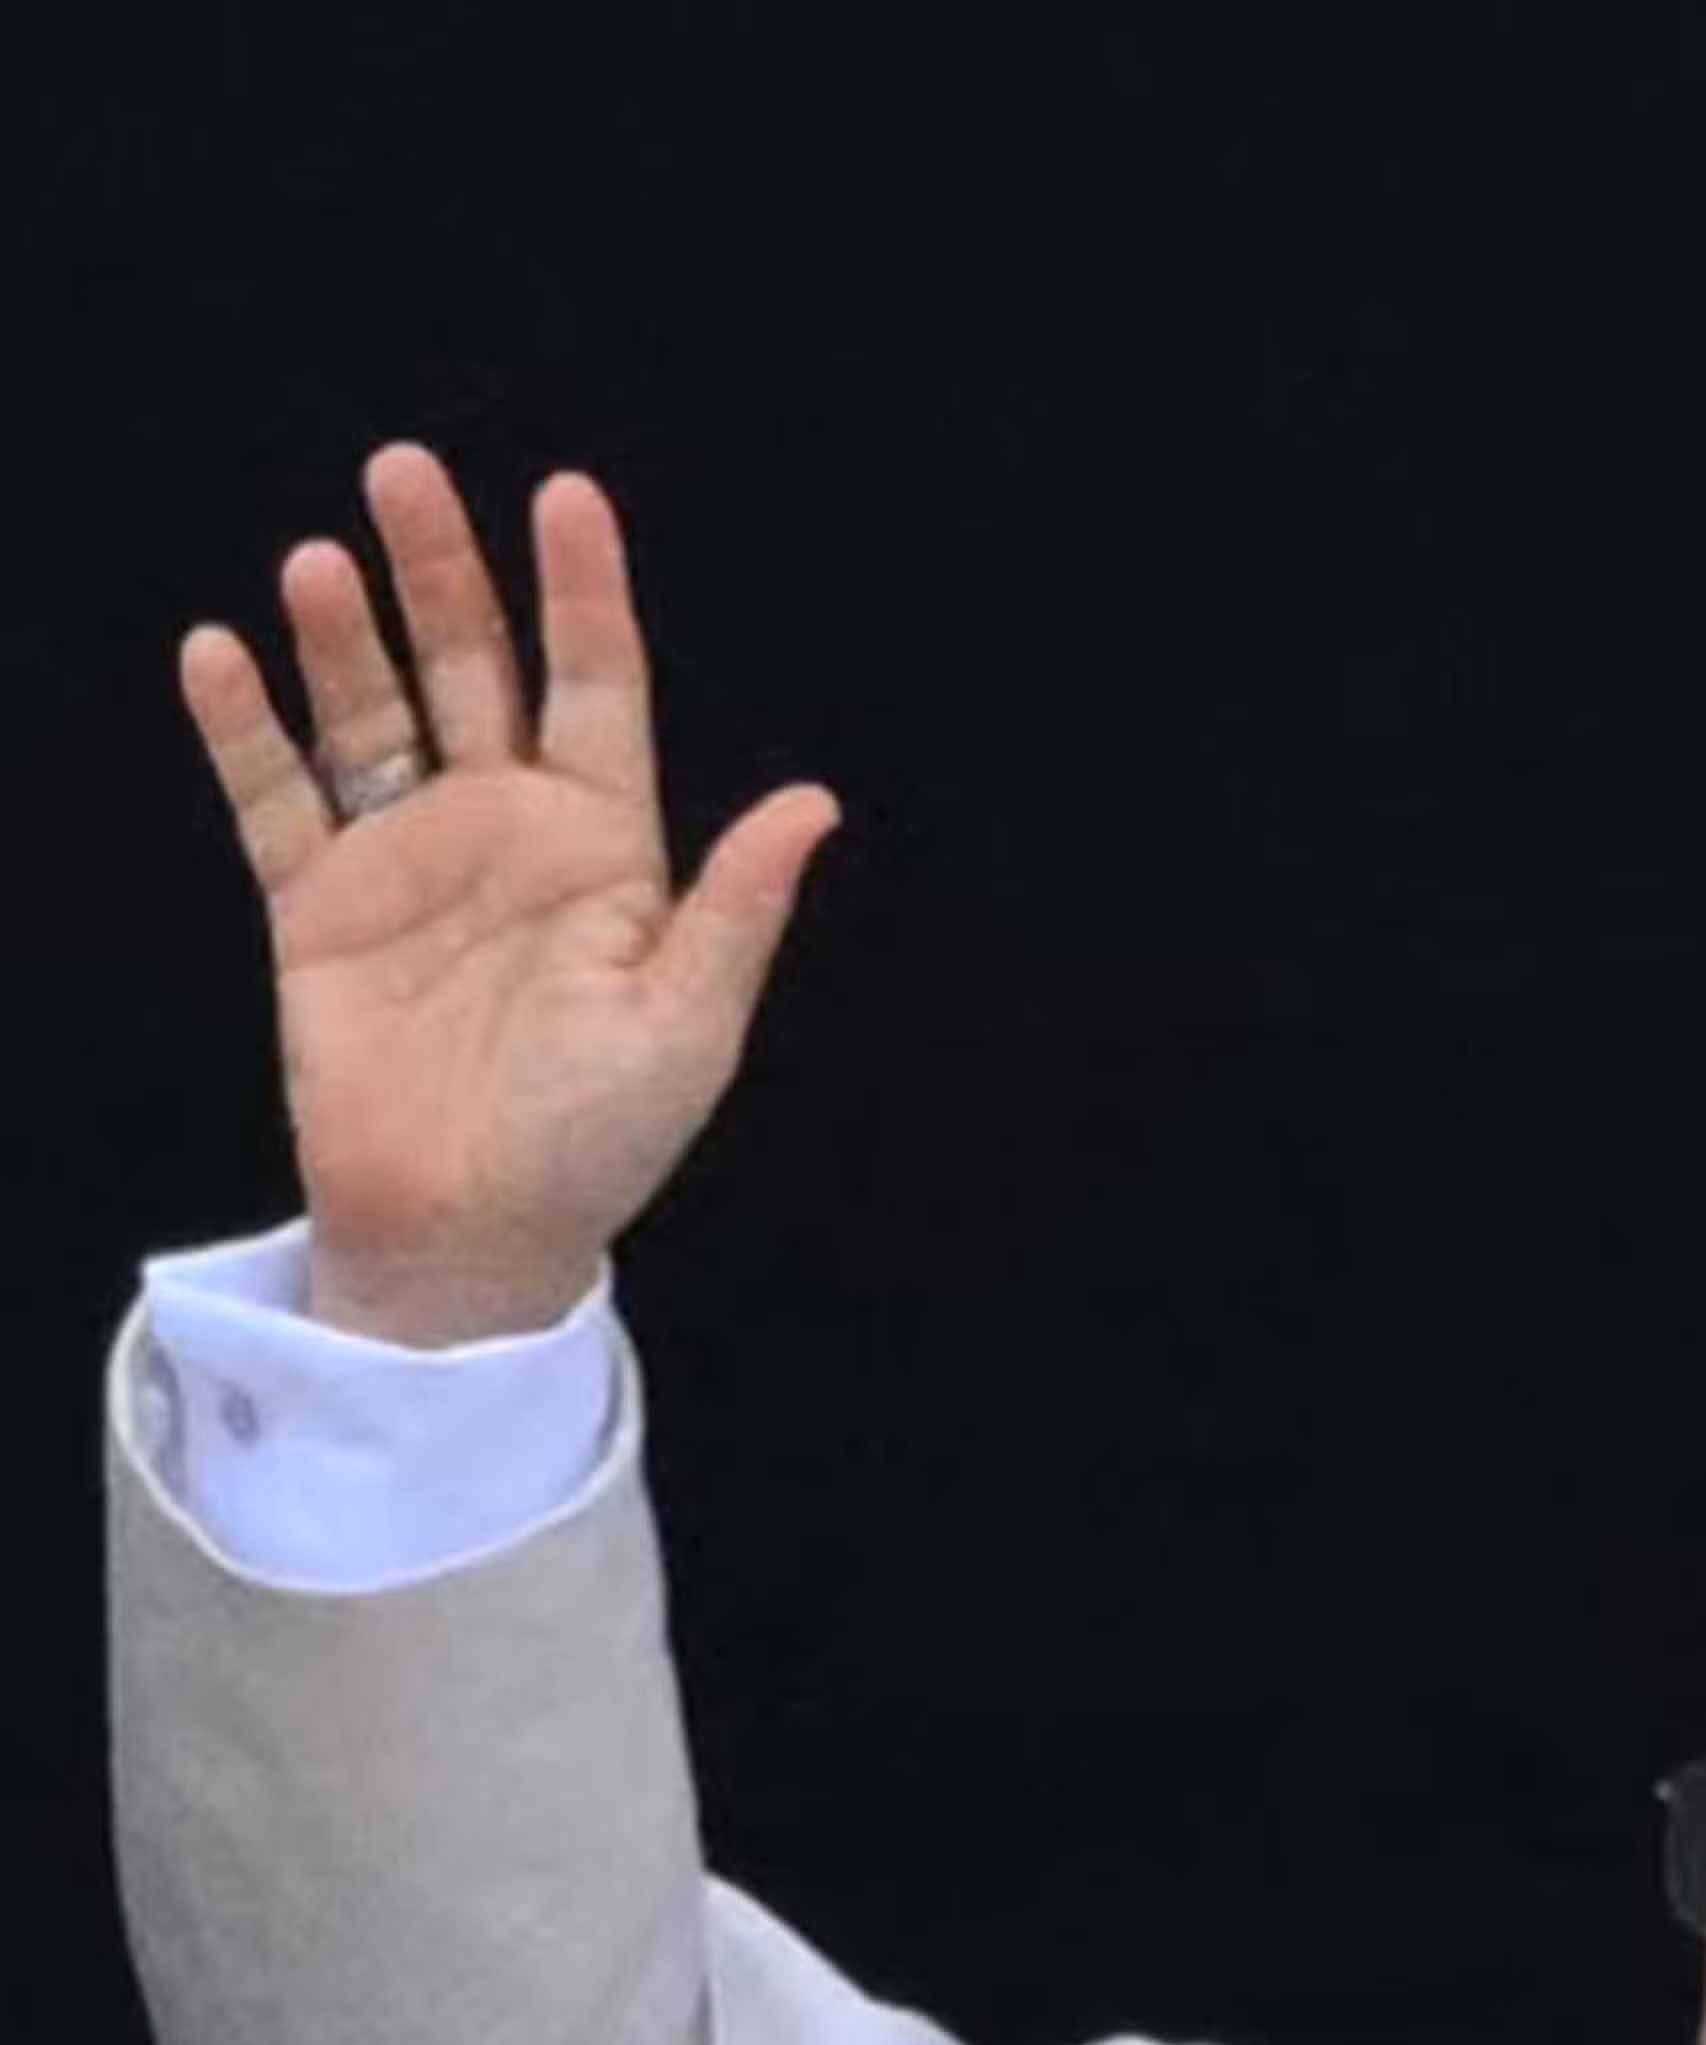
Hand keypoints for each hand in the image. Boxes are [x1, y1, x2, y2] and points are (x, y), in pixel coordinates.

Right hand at [179, 447, 840, 1344]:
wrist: (472, 1240)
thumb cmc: (593, 1149)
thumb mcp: (686, 1029)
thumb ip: (739, 910)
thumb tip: (814, 802)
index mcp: (602, 850)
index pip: (595, 686)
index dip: (584, 591)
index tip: (567, 496)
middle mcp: (501, 833)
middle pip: (470, 666)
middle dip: (442, 571)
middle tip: (405, 472)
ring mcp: (405, 863)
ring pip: (370, 712)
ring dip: (344, 636)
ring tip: (319, 565)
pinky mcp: (319, 910)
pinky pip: (276, 800)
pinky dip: (246, 730)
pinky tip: (220, 654)